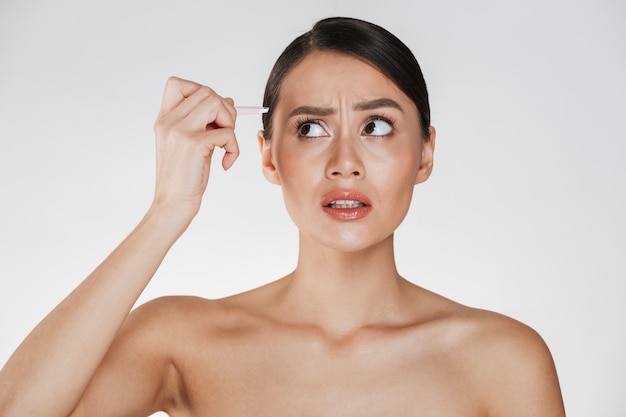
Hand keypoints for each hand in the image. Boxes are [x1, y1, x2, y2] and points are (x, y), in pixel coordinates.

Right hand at [152, 76, 238, 219]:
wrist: (173, 204)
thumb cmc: (184, 177)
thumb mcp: (192, 144)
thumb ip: (205, 122)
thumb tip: (229, 101)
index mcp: (164, 119)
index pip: (177, 83)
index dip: (199, 92)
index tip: (209, 116)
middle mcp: (169, 121)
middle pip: (206, 91)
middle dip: (224, 110)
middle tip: (224, 132)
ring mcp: (180, 130)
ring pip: (216, 103)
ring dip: (229, 123)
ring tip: (225, 144)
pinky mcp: (194, 143)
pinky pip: (227, 132)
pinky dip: (234, 147)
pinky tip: (226, 163)